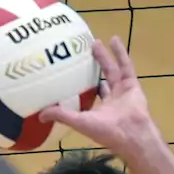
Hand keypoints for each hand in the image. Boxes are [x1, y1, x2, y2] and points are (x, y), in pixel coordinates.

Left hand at [38, 36, 160, 160]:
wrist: (131, 133)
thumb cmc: (105, 131)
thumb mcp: (79, 122)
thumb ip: (62, 116)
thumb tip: (40, 115)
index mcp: (99, 110)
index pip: (89, 95)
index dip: (81, 85)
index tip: (70, 72)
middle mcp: (111, 100)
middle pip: (101, 78)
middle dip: (93, 66)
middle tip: (83, 51)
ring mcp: (123, 91)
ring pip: (113, 70)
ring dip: (106, 56)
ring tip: (97, 41)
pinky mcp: (132, 85)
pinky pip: (126, 66)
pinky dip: (121, 53)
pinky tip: (114, 40)